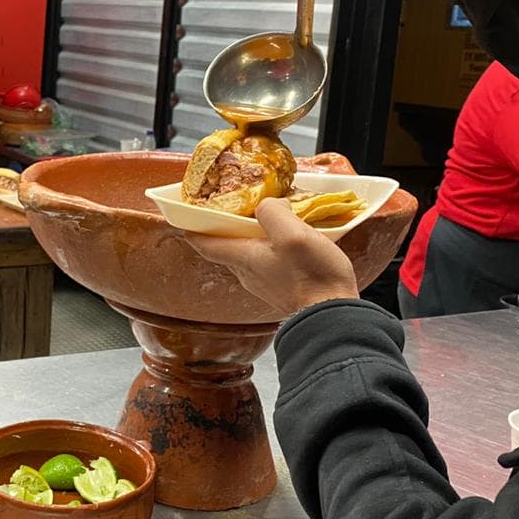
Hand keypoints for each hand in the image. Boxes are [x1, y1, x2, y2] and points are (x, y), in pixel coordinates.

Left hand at [185, 198, 359, 315]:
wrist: (332, 316)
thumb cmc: (311, 276)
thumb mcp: (292, 234)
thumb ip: (273, 213)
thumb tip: (269, 205)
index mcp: (242, 257)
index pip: (204, 243)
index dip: (192, 226)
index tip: (186, 212)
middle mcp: (247, 272)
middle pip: (226, 245)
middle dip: (226, 224)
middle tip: (234, 202)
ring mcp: (264, 282)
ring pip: (248, 252)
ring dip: (252, 233)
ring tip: (266, 215)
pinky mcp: (282, 286)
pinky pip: (268, 260)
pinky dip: (270, 245)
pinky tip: (288, 236)